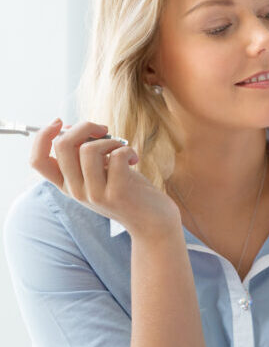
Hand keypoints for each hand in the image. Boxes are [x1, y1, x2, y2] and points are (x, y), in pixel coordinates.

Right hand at [29, 118, 179, 238]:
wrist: (154, 224)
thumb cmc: (129, 192)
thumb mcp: (100, 174)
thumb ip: (84, 156)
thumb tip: (69, 128)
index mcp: (67, 185)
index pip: (37, 160)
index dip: (43, 136)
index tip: (60, 122)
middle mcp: (76, 191)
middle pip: (62, 146)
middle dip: (84, 126)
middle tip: (104, 130)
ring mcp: (95, 194)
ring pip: (89, 149)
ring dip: (110, 140)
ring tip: (123, 149)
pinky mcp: (116, 193)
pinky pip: (117, 156)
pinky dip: (127, 149)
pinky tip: (134, 158)